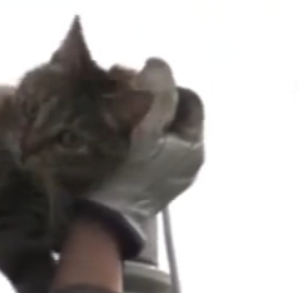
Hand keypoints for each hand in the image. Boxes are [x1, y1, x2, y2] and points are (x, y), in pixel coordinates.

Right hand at [79, 57, 205, 259]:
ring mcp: (172, 178)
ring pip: (161, 135)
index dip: (165, 85)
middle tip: (121, 95)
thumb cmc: (125, 174)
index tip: (136, 83)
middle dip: (151, 102)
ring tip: (115, 116)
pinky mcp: (153, 189)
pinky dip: (137, 140)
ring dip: (141, 120)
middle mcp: (190, 163)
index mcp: (194, 147)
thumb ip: (159, 92)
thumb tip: (159, 64)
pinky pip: (150, 153)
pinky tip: (115, 139)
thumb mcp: (145, 127)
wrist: (104, 223)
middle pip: (175, 117)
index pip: (189, 99)